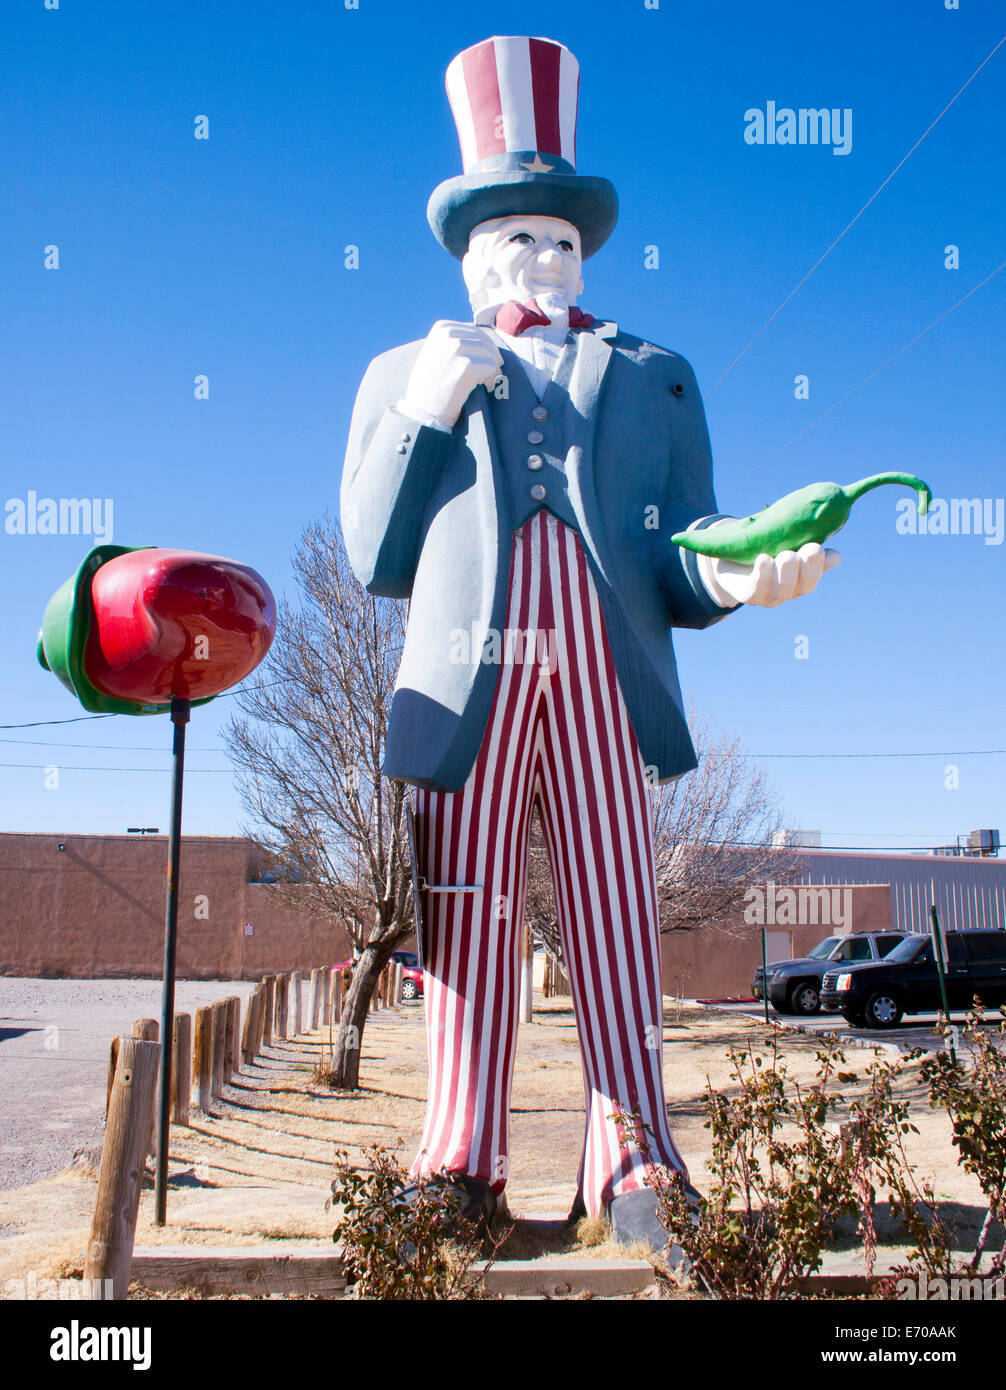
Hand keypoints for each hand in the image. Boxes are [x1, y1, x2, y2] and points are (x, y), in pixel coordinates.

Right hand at [401, 320, 503, 427]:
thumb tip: (483, 340)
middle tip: (494, 374)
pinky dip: (492, 378)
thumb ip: (453, 342)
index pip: (475, 332)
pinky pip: (490, 367)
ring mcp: (456, 349)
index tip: (486, 361)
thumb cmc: (431, 385)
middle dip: (492, 358)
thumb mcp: (436, 354)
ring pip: (489, 354)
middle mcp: (448, 335)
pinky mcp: (465, 365)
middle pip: (484, 342)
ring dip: (493, 369)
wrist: (422, 409)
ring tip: (488, 382)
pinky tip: (486, 387)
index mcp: (442, 329)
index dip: (485, 347)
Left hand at [699, 541, 840, 607]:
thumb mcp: (788, 547)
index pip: (812, 580)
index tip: (818, 548)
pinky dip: (761, 575)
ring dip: (784, 572)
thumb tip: (837, 557)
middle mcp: (785, 593)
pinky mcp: (747, 596)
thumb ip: (808, 552)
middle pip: (799, 587)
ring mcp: (766, 597)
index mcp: (798, 582)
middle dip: (803, 568)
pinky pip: (756, 590)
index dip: (817, 567)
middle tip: (807, 548)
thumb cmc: (764, 549)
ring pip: (780, 590)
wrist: (730, 557)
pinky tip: (763, 559)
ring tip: (785, 554)